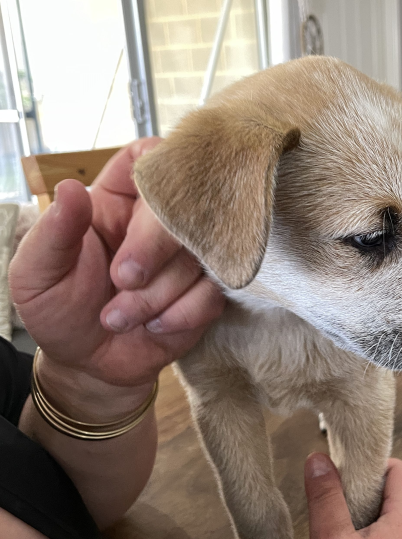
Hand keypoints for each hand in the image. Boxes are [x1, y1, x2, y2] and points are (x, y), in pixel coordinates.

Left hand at [10, 138, 223, 407]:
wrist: (91, 366)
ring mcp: (187, 258)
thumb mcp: (37, 275)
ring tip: (120, 317)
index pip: (148, 159)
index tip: (149, 202)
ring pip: (199, 256)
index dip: (159, 169)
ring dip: (157, 295)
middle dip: (154, 248)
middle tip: (123, 280)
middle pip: (184, 207)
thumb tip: (70, 188)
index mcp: (116, 203)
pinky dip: (181, 314)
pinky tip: (154, 327)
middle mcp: (157, 225)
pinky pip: (213, 293)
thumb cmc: (60, 312)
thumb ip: (53, 233)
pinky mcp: (206, 292)